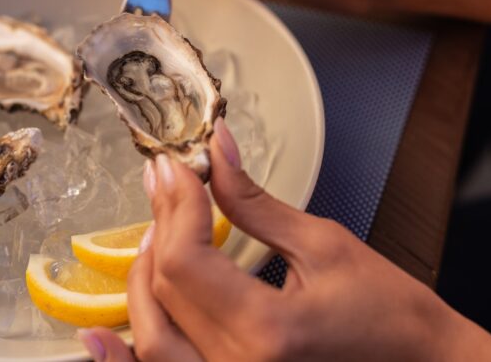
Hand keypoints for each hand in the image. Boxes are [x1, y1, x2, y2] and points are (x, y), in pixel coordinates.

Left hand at [78, 119, 490, 360]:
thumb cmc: (392, 315)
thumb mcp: (325, 245)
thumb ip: (256, 201)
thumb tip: (218, 150)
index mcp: (267, 332)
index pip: (186, 260)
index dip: (175, 206)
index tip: (176, 169)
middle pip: (163, 290)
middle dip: (160, 227)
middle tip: (166, 184)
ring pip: (152, 334)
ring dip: (142, 279)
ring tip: (152, 233)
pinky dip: (128, 355)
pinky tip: (99, 336)